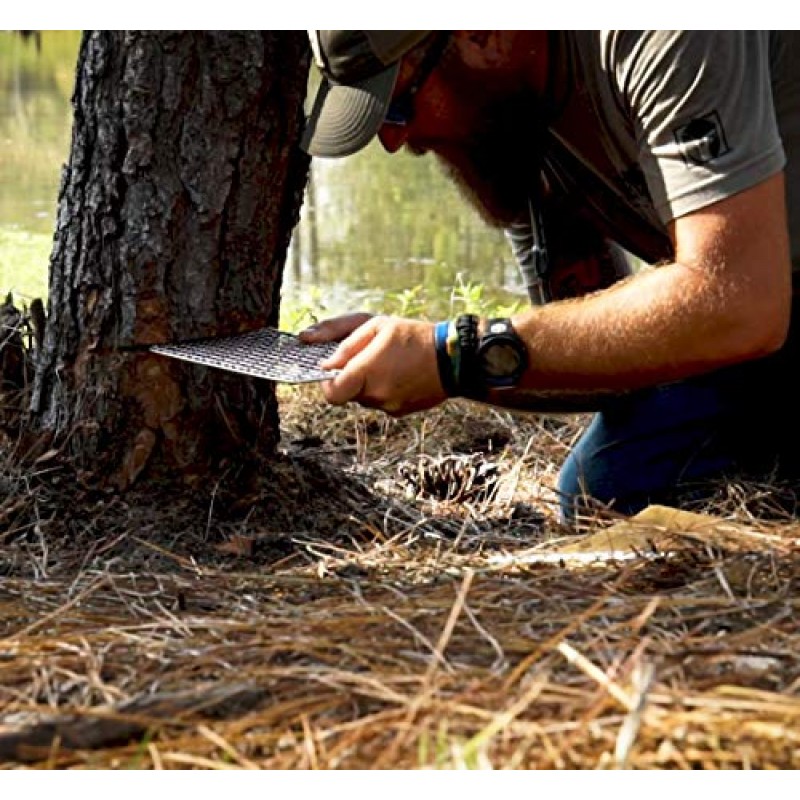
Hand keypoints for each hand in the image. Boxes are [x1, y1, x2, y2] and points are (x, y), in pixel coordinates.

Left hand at [299, 314, 446, 415]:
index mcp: (366, 373)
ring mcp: (389, 406)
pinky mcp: (400, 411)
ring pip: (366, 398)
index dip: (327, 383)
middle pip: (349, 393)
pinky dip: (385, 390)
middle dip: (352, 378)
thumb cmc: (414, 337)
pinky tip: (401, 374)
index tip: (333, 370)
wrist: (453, 359)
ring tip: (390, 364)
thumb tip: (327, 365)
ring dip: (370, 384)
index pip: (331, 394)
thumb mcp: (378, 327)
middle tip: (369, 359)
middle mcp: (376, 395)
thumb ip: (347, 347)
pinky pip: (382, 402)